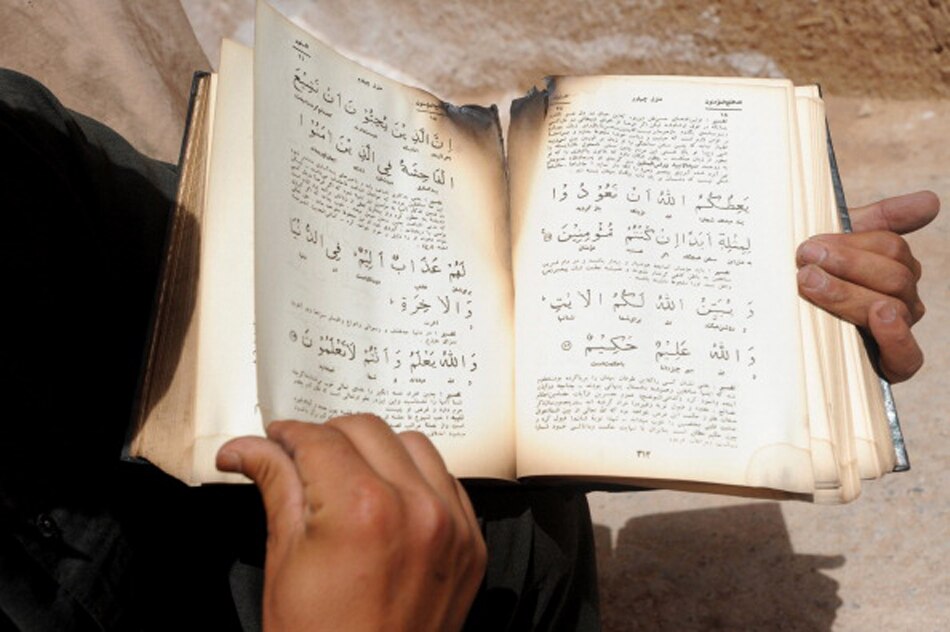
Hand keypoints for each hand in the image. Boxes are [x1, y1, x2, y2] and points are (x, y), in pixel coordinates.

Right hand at [216, 416, 485, 631]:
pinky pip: (446, 481)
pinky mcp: (471, 544)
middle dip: (328, 436)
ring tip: (347, 474)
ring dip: (377, 449)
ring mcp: (452, 525)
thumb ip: (275, 487)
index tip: (274, 440)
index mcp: (361, 508)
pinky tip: (389, 496)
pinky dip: (416, 477)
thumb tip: (246, 447)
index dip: (288, 435)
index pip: (319, 439)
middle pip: (367, 429)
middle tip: (302, 458)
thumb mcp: (284, 560)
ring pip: (413, 445)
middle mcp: (416, 507)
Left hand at [796, 190, 938, 382]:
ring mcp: (897, 333)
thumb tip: (932, 200)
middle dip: (846, 265)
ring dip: (849, 294)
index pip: (890, 248)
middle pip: (894, 276)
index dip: (852, 243)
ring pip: (892, 307)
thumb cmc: (806, 277)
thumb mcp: (833, 244)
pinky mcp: (888, 366)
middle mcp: (900, 300)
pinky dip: (896, 337)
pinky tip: (879, 316)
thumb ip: (879, 220)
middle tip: (804, 261)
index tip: (809, 244)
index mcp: (890, 269)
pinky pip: (908, 357)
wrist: (773, 328)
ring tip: (811, 284)